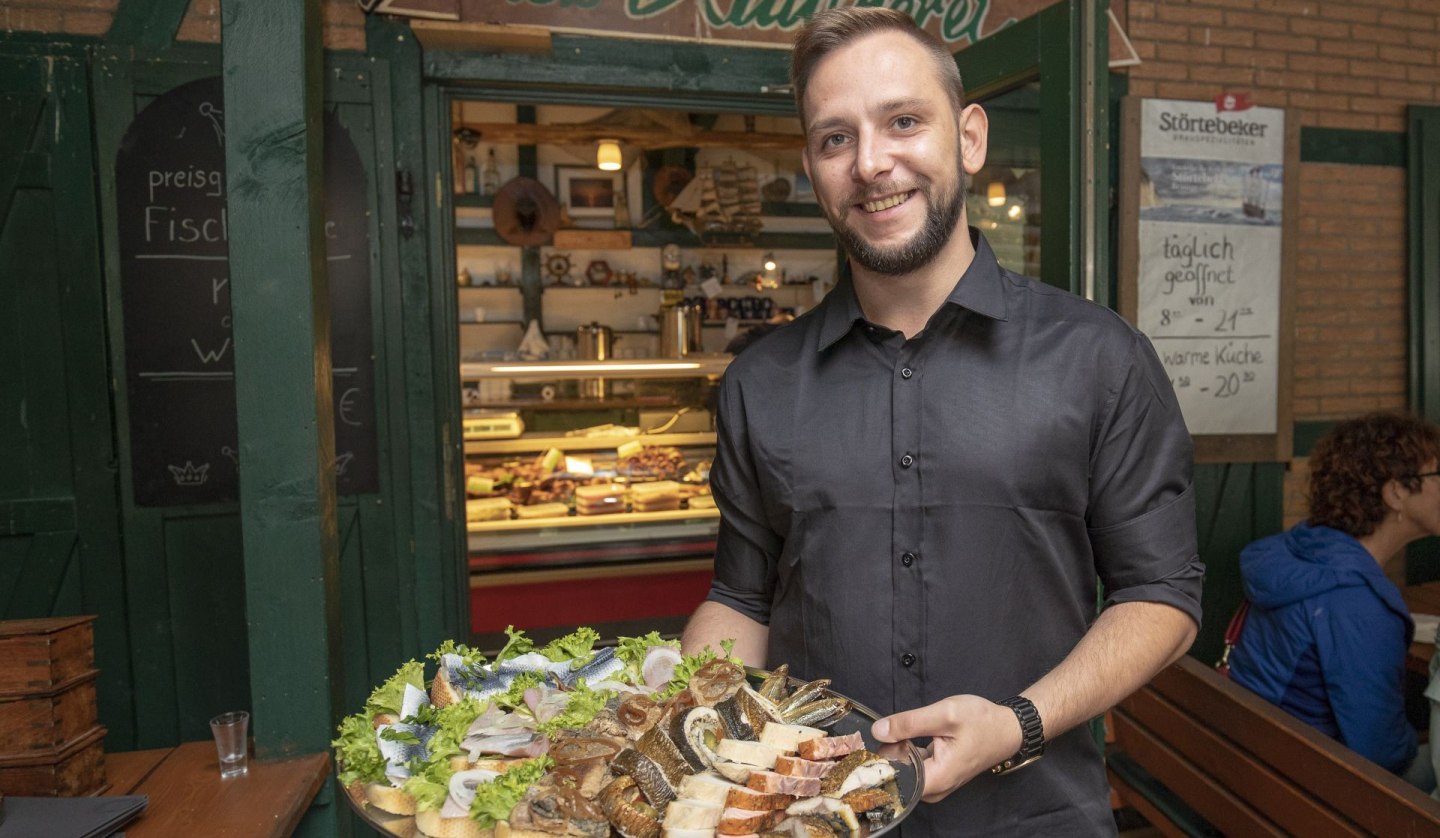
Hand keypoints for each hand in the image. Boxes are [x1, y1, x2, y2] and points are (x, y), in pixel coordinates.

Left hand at [871, 695, 1022, 802]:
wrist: (1008, 728)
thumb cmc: (982, 722)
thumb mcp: (944, 714)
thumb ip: (909, 723)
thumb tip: (878, 731)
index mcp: (936, 779)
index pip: (893, 779)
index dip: (878, 760)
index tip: (869, 742)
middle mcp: (935, 788)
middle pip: (896, 776)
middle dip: (886, 754)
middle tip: (881, 730)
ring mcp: (937, 783)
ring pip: (903, 771)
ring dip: (895, 752)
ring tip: (893, 731)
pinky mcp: (937, 774)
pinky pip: (913, 767)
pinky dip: (905, 752)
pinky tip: (904, 737)